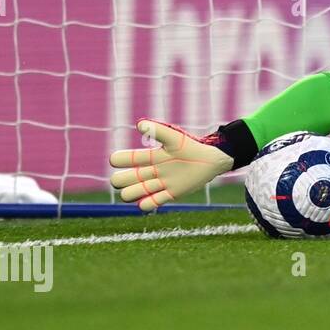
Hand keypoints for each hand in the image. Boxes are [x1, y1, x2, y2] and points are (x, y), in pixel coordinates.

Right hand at [108, 119, 233, 210]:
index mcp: (151, 157)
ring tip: (139, 190)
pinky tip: (148, 201)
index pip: (124, 159)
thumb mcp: (173, 138)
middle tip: (129, 179)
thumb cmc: (192, 146)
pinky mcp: (171, 194)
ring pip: (133, 192)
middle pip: (123, 179)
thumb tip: (139, 125)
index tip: (117, 159)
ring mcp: (161, 183)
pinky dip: (146, 204)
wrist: (212, 160)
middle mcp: (152, 171)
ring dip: (131, 193)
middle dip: (120, 180)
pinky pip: (151, 203)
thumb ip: (157, 131)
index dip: (118, 160)